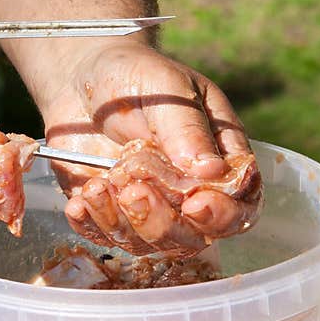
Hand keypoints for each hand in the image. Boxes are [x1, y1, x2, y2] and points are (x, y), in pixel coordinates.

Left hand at [42, 40, 260, 254]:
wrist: (81, 78)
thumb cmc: (136, 77)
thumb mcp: (167, 87)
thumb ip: (187, 129)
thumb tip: (212, 172)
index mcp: (220, 162)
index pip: (240, 207)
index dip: (223, 215)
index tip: (195, 202)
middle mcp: (188, 193)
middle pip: (193, 237)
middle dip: (163, 222)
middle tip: (133, 189)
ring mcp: (149, 207)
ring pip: (148, 243)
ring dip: (122, 222)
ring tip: (98, 185)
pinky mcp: (110, 213)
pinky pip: (105, 237)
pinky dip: (91, 225)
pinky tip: (79, 202)